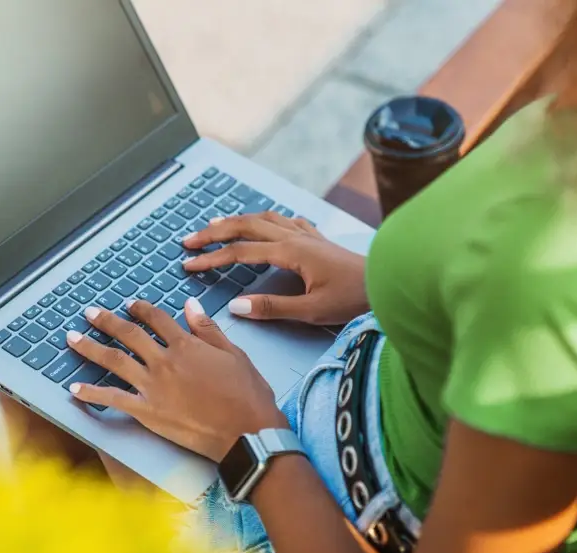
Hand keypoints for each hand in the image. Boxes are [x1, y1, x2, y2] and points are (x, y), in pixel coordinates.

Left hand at [64, 299, 286, 461]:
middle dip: (107, 321)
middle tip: (90, 313)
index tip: (130, 304)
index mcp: (186, 345)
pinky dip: (91, 394)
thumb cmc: (247, 395)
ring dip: (90, 347)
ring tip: (71, 338)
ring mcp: (153, 386)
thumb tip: (190, 305)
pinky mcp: (147, 412)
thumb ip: (207, 329)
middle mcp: (165, 361)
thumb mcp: (234, 354)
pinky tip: (74, 389)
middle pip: (129, 334)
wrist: (247, 432)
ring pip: (113, 360)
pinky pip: (113, 399)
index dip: (142, 308)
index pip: (157, 319)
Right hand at [182, 211, 368, 325]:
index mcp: (290, 253)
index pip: (240, 253)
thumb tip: (235, 306)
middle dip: (214, 232)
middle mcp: (295, 237)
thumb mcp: (311, 310)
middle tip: (189, 240)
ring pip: (263, 218)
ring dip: (236, 220)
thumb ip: (271, 308)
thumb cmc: (354, 298)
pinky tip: (264, 221)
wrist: (388, 281)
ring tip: (215, 224)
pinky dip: (265, 218)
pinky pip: (284, 220)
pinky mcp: (317, 237)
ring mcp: (307, 234)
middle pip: (245, 227)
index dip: (211, 259)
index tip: (188, 265)